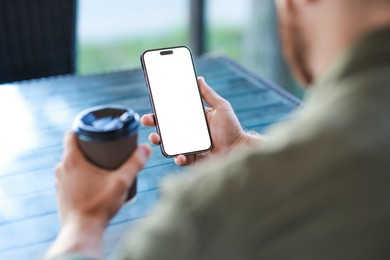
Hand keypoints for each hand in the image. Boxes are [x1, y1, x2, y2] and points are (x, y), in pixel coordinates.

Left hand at [46, 132, 150, 257]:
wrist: (82, 230)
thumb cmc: (99, 205)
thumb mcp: (121, 182)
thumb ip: (135, 164)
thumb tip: (146, 148)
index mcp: (72, 160)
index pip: (71, 135)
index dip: (83, 130)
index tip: (95, 132)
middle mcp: (61, 169)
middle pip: (73, 149)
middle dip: (88, 147)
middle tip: (105, 150)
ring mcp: (59, 182)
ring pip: (70, 165)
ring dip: (83, 163)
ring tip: (100, 166)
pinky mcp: (60, 194)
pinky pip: (69, 178)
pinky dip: (78, 176)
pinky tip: (92, 182)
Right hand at [141, 77, 262, 166]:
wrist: (239, 149)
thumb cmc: (232, 128)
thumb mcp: (221, 107)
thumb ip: (208, 94)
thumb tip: (199, 79)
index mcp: (192, 120)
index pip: (173, 114)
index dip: (161, 110)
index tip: (153, 105)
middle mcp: (187, 133)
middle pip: (165, 128)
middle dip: (153, 124)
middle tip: (148, 120)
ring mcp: (188, 147)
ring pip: (168, 144)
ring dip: (159, 140)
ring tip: (155, 137)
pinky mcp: (192, 160)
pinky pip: (180, 159)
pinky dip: (178, 158)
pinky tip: (180, 155)